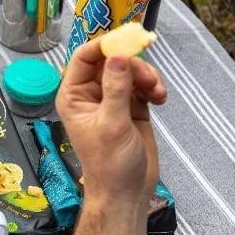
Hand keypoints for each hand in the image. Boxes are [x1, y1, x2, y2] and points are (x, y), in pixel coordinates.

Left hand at [55, 38, 167, 209]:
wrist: (127, 193)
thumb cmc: (110, 165)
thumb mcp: (112, 124)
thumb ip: (116, 88)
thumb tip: (117, 56)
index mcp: (74, 96)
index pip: (83, 57)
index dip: (103, 46)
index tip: (127, 41)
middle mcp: (90, 94)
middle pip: (111, 60)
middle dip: (132, 64)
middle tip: (148, 78)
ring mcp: (113, 98)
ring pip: (130, 69)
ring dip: (147, 75)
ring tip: (157, 93)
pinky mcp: (132, 105)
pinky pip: (142, 82)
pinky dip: (153, 86)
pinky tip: (160, 98)